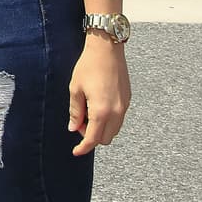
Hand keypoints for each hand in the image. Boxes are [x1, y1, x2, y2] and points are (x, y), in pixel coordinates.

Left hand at [67, 33, 130, 154]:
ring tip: (87, 112)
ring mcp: (124, 106)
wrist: (107, 49)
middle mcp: (116, 112)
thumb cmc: (88, 66)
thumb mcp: (75, 89)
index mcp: (101, 111)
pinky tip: (97, 106)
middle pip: (105, 138)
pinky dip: (108, 120)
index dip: (83, 147)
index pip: (93, 138)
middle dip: (91, 136)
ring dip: (101, 128)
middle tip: (79, 122)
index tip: (76, 151)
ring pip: (114, 130)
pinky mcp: (127, 100)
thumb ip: (75, 111)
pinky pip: (119, 119)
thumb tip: (74, 128)